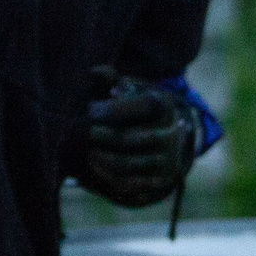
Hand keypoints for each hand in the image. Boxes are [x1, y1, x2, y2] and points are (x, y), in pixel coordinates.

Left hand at [80, 77, 197, 207]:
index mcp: (165, 107)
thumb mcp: (129, 90)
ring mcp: (166, 160)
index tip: (89, 109)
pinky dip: (110, 177)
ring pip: (129, 164)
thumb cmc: (137, 109)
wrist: (165, 138)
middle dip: (105, 136)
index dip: (114, 109)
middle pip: (132, 138)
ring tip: (88, 151)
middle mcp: (171, 134)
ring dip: (104, 159)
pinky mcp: (159, 180)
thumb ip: (111, 81)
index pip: (144, 106)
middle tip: (84, 132)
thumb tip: (95, 72)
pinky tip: (95, 166)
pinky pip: (131, 183)